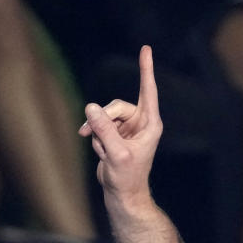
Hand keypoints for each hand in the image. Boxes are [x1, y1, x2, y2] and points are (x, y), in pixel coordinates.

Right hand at [79, 45, 162, 206]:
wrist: (122, 194)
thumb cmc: (126, 177)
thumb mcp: (115, 153)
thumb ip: (104, 129)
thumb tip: (91, 107)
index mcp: (150, 124)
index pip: (148, 91)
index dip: (146, 69)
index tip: (146, 48)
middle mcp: (141, 123)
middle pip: (115, 106)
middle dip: (103, 121)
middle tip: (94, 136)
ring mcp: (128, 128)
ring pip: (104, 117)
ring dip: (98, 134)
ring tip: (104, 152)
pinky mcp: (116, 134)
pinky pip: (99, 127)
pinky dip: (96, 140)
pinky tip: (102, 153)